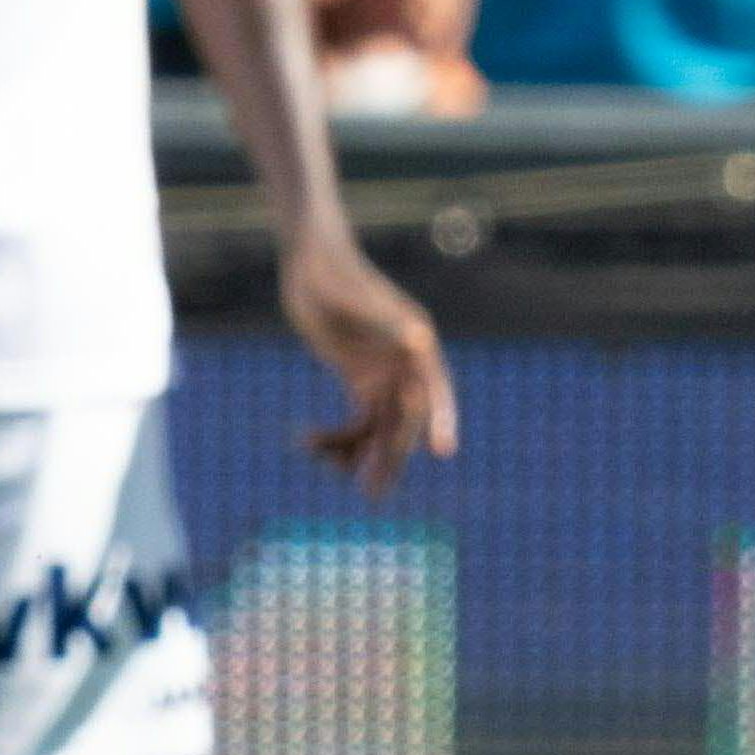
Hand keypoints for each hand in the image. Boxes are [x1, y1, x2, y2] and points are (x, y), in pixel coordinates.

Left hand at [280, 220, 454, 489]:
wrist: (310, 260)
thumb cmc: (333, 274)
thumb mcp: (354, 299)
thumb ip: (385, 322)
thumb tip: (419, 341)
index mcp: (416, 344)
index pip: (435, 391)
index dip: (442, 421)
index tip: (444, 452)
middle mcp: (406, 364)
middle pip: (405, 420)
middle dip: (390, 456)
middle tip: (374, 494)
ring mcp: (383, 374)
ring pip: (380, 427)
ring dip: (359, 452)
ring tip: (330, 468)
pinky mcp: (360, 379)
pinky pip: (358, 419)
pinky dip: (340, 437)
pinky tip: (310, 443)